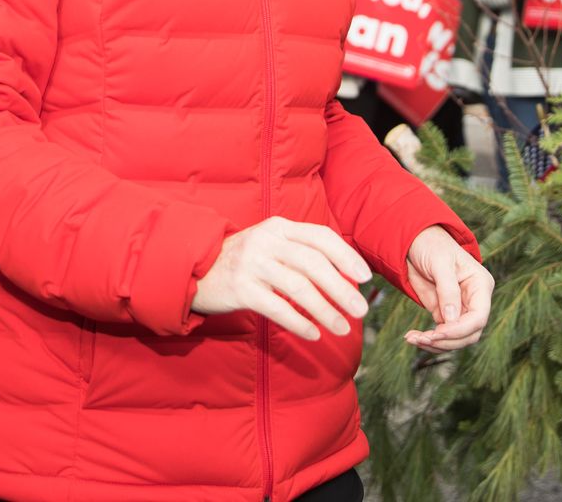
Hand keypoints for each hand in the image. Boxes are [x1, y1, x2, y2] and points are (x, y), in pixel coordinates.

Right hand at [191, 217, 372, 340]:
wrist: (196, 268)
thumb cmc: (244, 261)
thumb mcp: (271, 245)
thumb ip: (301, 252)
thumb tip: (346, 276)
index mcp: (278, 227)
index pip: (320, 237)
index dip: (346, 256)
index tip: (364, 276)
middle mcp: (266, 241)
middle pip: (313, 263)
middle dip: (342, 288)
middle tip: (361, 309)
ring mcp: (252, 264)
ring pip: (299, 288)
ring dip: (325, 310)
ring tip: (342, 328)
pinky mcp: (240, 289)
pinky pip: (277, 309)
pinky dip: (299, 323)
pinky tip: (313, 334)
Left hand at [402, 225, 492, 351]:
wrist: (415, 242)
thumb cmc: (432, 246)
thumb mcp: (440, 262)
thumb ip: (448, 290)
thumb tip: (451, 319)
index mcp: (480, 286)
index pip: (478, 317)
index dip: (459, 329)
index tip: (437, 332)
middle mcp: (474, 301)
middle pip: (469, 333)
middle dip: (446, 340)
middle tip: (422, 338)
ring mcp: (460, 309)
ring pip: (456, 339)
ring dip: (435, 343)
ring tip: (412, 339)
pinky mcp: (444, 313)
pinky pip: (442, 335)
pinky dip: (428, 340)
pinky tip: (412, 337)